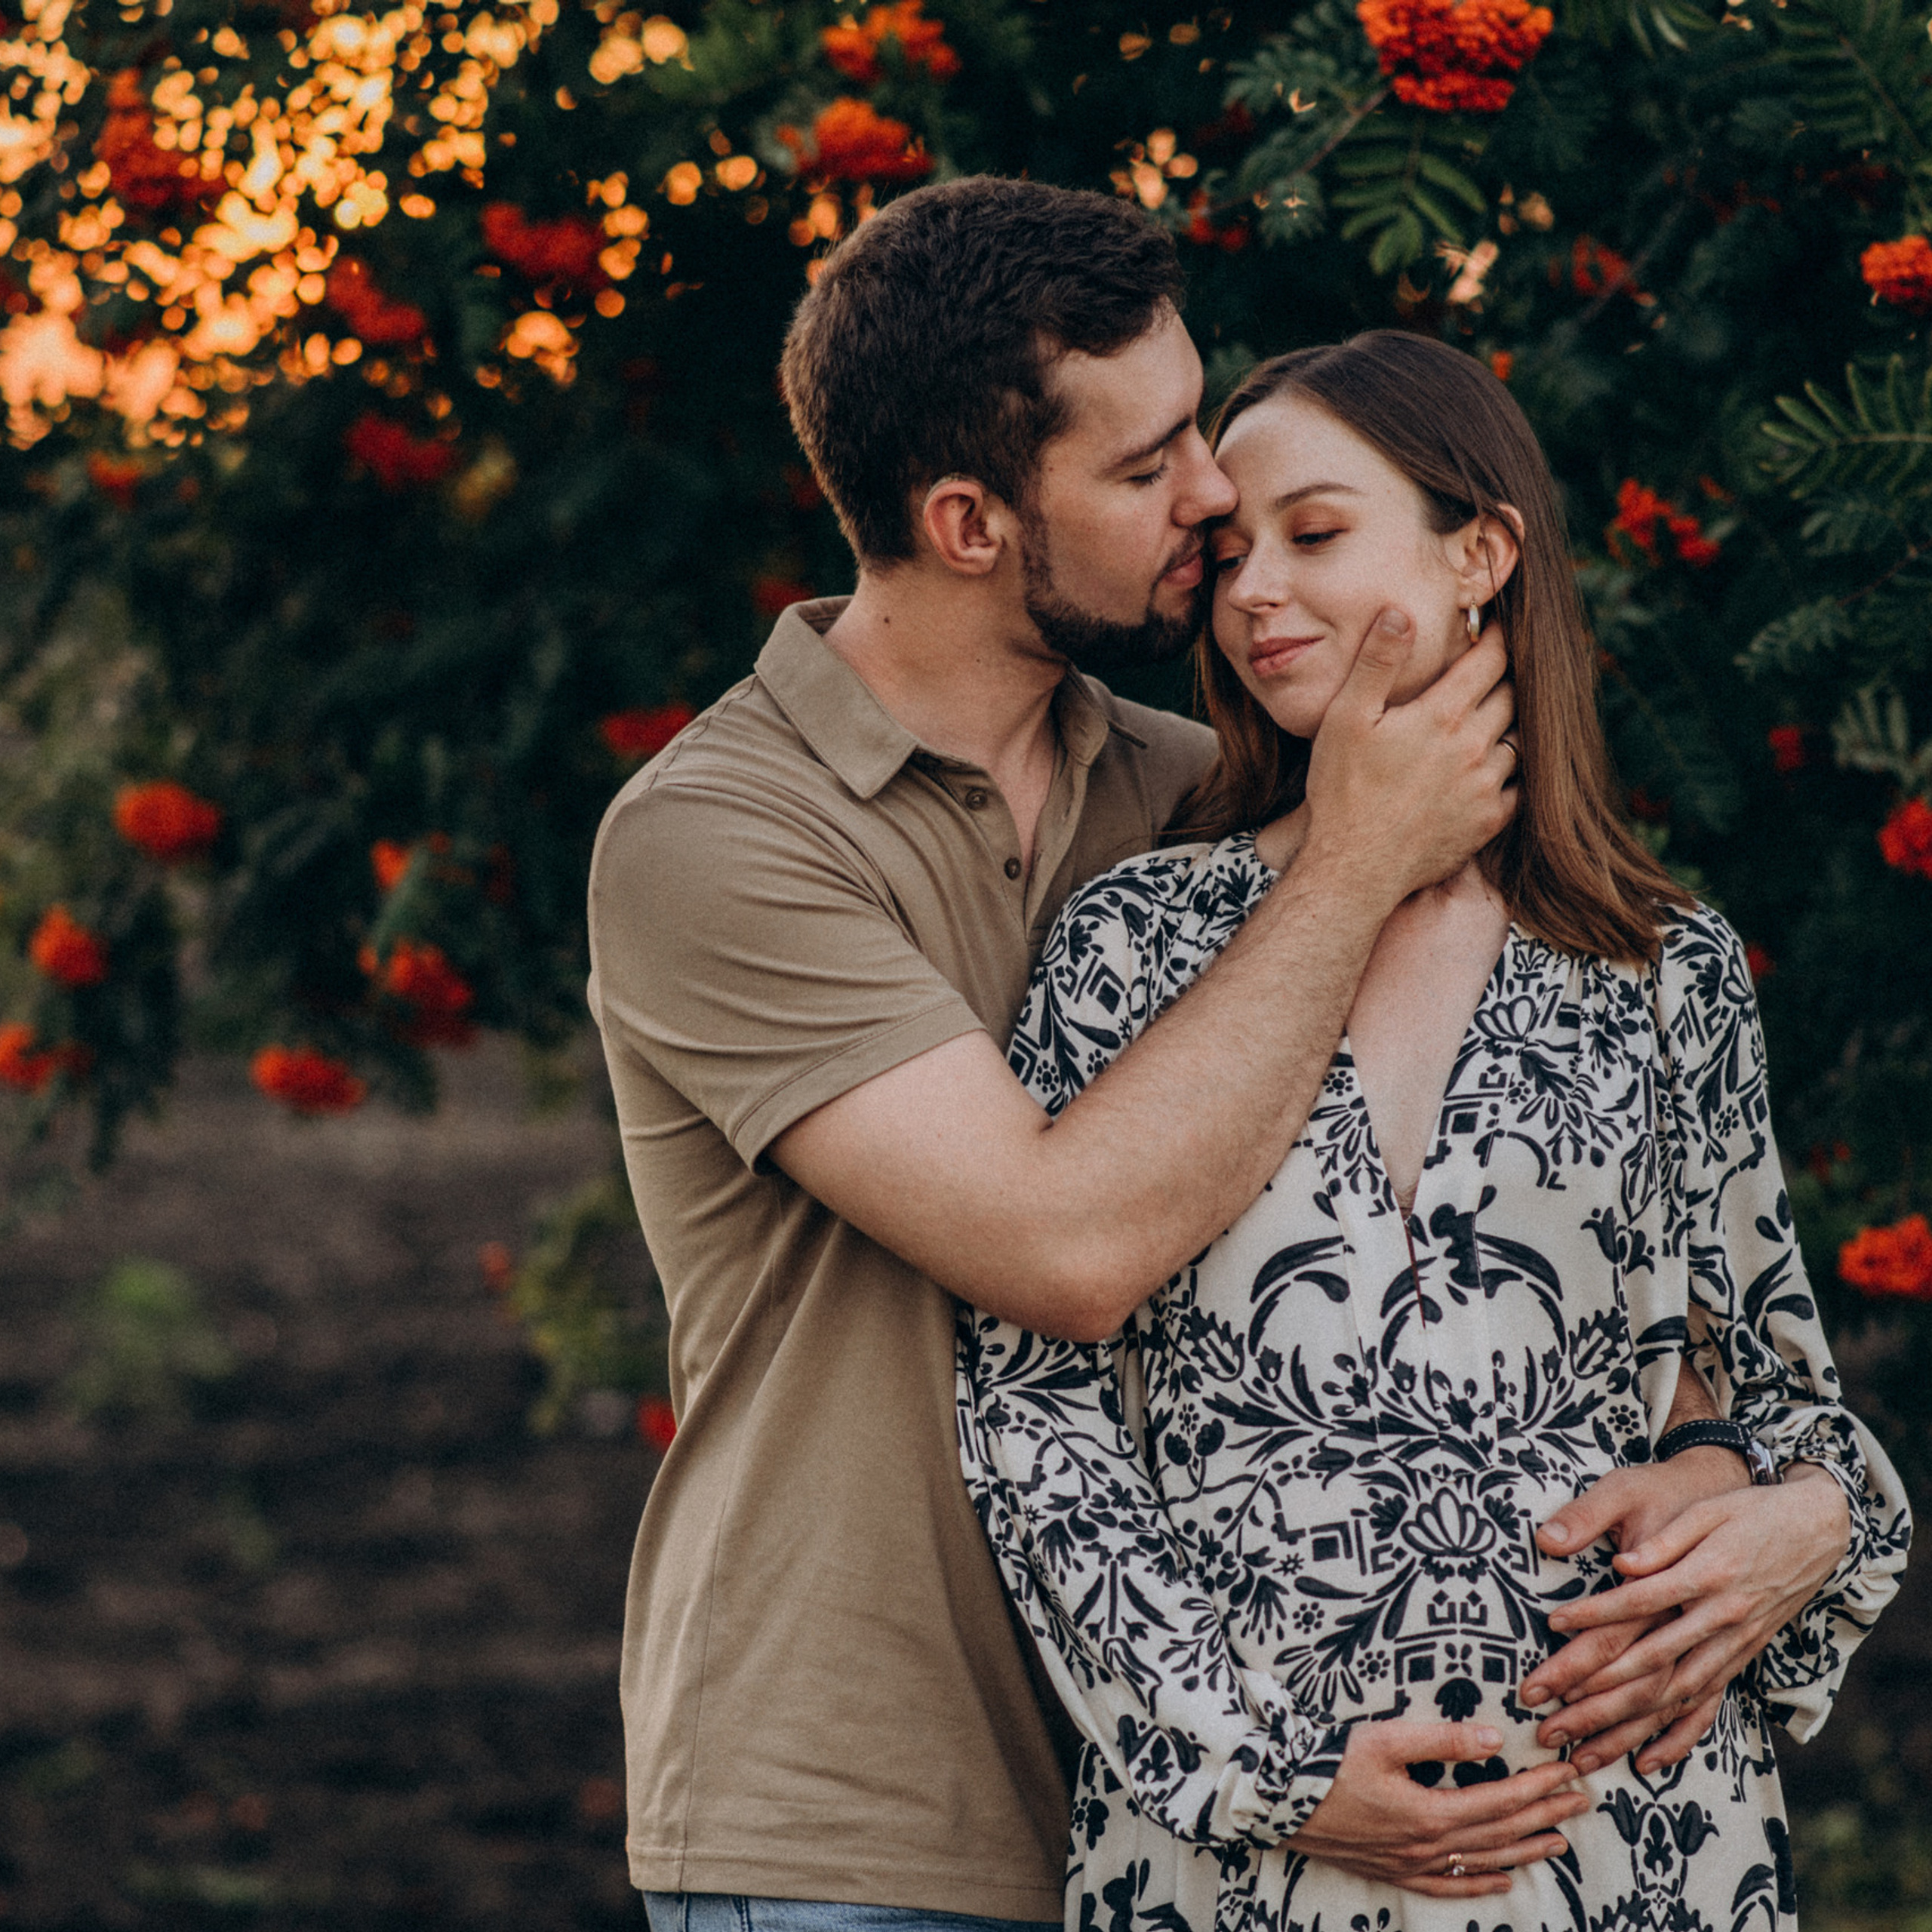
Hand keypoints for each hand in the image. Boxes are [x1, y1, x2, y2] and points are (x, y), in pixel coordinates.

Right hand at [1286, 1719, 1585, 1897]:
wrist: (1283, 1802)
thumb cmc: (1331, 1764)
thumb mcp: (1385, 1739)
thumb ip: (1442, 1739)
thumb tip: (1493, 1739)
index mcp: (1431, 1811)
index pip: (1501, 1799)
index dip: (1538, 1787)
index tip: (1568, 1772)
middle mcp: (1430, 1845)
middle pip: (1501, 1832)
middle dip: (1544, 1815)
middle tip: (1581, 1802)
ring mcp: (1414, 1864)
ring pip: (1484, 1861)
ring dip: (1525, 1851)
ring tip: (1560, 1842)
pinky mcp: (1396, 1871)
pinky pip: (1449, 1885)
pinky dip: (1480, 1884)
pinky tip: (1503, 1881)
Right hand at [1301, 607, 1516, 906]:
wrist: (1354, 868)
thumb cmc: (1342, 791)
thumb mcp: (1346, 718)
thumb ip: (1377, 662)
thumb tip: (1401, 612)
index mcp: (1442, 716)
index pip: (1490, 661)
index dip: (1496, 638)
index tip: (1495, 628)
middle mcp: (1475, 747)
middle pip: (1512, 695)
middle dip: (1504, 678)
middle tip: (1492, 670)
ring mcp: (1487, 787)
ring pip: (1519, 739)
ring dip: (1507, 724)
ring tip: (1489, 718)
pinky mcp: (1489, 820)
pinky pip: (1519, 785)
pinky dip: (1510, 770)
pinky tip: (1490, 767)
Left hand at [1523, 1451, 1748, 1771]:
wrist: (1814, 1528)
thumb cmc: (1747, 1511)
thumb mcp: (1705, 1510)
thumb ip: (1663, 1540)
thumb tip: (1621, 1566)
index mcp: (1707, 1575)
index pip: (1639, 1601)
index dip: (1596, 1614)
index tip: (1552, 1624)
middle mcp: (1721, 1618)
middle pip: (1649, 1662)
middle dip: (1593, 1690)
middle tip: (1543, 1708)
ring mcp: (1734, 1645)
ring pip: (1672, 1695)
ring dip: (1623, 1725)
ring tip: (1576, 1749)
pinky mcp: (1741, 1659)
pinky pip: (1707, 1707)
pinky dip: (1677, 1737)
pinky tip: (1646, 1762)